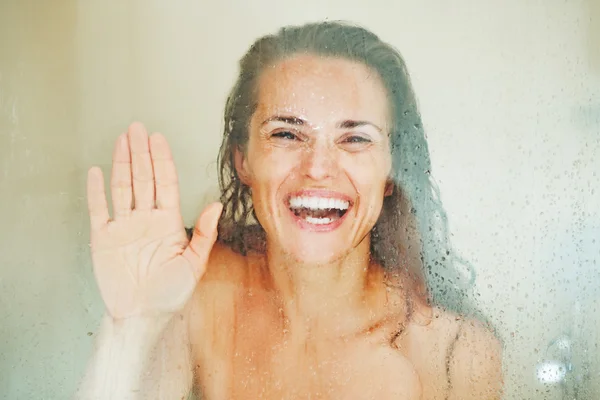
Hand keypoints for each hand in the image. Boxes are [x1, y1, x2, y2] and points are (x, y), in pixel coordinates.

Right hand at [86, 122, 221, 318]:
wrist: (141, 316)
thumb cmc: (170, 293)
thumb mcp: (194, 264)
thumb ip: (204, 233)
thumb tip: (216, 204)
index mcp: (167, 222)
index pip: (165, 184)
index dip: (162, 160)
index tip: (158, 138)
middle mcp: (145, 219)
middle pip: (143, 179)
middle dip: (141, 153)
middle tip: (137, 128)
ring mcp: (124, 227)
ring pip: (122, 187)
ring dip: (122, 164)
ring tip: (122, 140)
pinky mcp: (103, 239)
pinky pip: (98, 210)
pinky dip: (96, 191)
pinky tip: (97, 172)